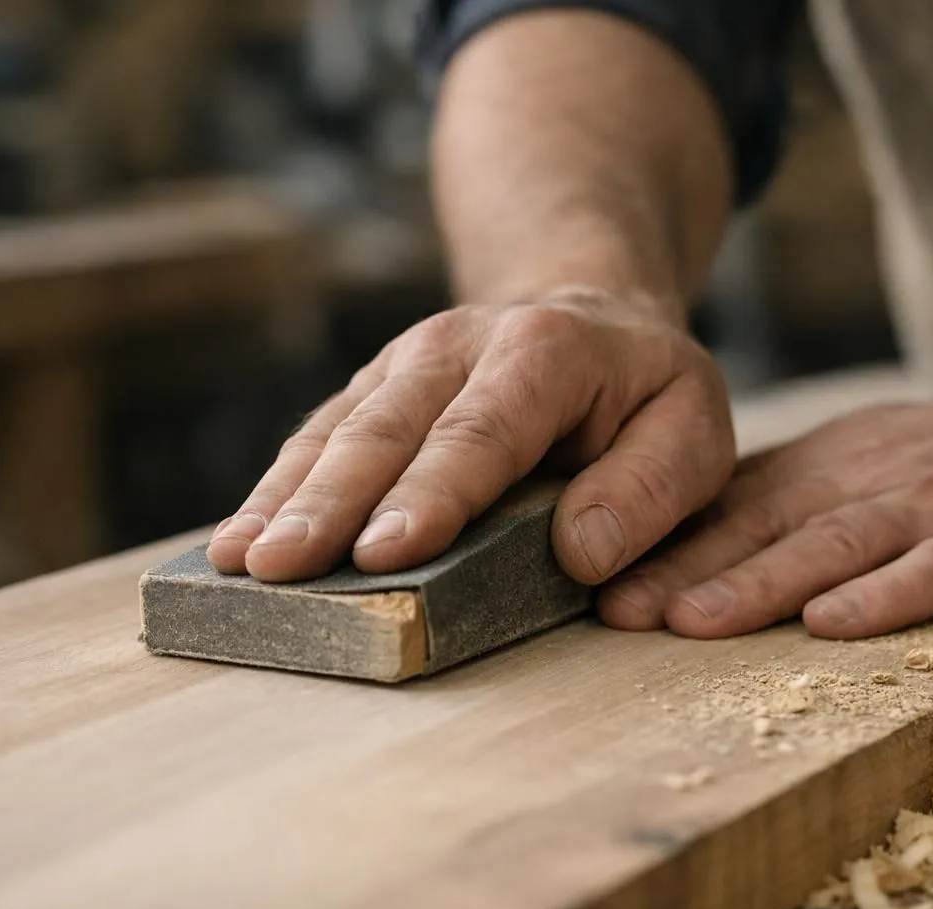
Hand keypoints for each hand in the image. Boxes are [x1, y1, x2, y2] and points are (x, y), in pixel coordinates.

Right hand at [207, 288, 734, 583]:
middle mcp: (459, 347)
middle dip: (329, 502)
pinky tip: (240, 540)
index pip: (483, 431)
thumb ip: (648, 489)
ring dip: (284, 498)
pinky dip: (277, 489)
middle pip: (386, 429)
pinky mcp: (374, 390)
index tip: (384, 550)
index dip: (431, 491)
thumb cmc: (646, 393)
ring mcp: (404, 364)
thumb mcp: (692, 429)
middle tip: (280, 567)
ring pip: (337, 431)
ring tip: (240, 561)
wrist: (591, 317)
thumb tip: (580, 555)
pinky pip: (318, 437)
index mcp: (546, 354)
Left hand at [598, 373, 932, 638]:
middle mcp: (866, 480)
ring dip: (757, 585)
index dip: (661, 546)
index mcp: (825, 467)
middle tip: (611, 612)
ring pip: (832, 545)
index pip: (729, 507)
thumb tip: (682, 545)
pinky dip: (882, 597)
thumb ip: (784, 498)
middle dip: (683, 571)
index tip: (591, 587)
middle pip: (762, 526)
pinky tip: (832, 626)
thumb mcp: (863, 458)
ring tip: (690, 623)